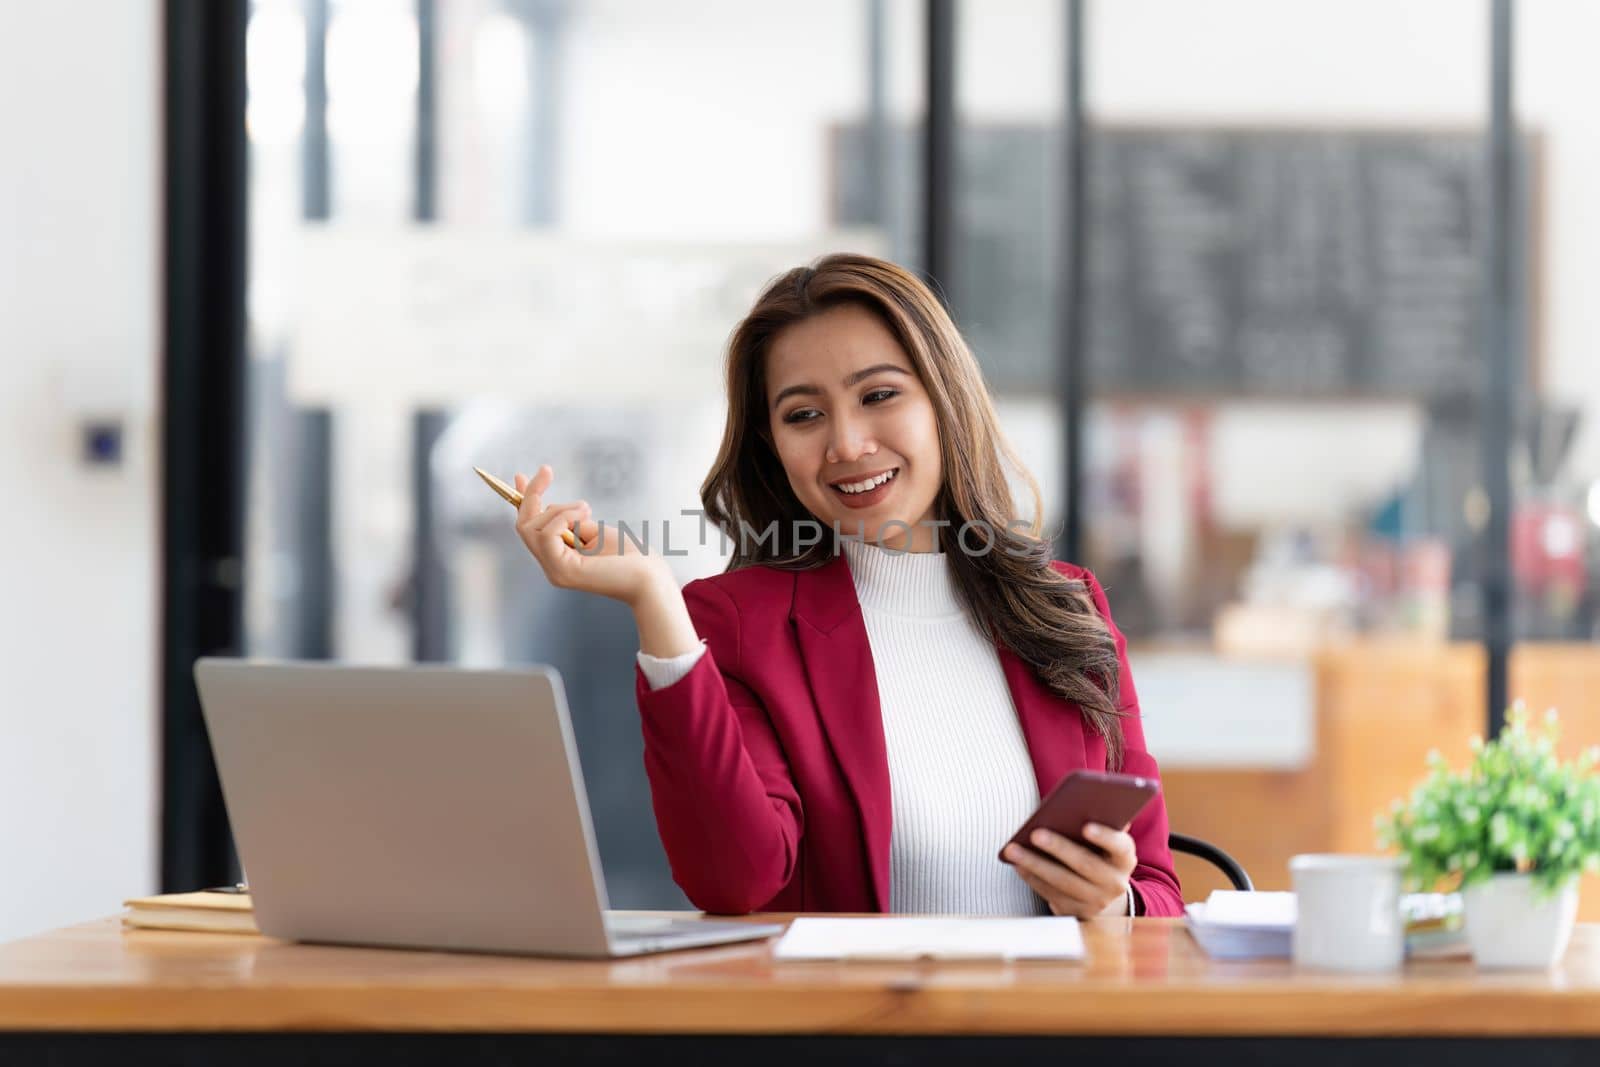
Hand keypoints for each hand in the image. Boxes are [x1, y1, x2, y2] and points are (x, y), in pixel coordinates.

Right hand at [513, 464, 668, 605]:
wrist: (650, 577)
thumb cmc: (629, 556)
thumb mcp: (593, 530)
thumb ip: (571, 521)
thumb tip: (551, 504)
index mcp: (559, 558)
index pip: (529, 529)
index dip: (523, 502)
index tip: (520, 475)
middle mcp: (552, 567)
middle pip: (524, 526)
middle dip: (531, 494)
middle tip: (547, 471)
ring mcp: (555, 571)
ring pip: (532, 528)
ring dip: (559, 508)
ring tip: (586, 509)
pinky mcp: (563, 571)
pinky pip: (546, 534)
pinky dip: (563, 517)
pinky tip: (585, 515)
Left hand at [1001, 822, 1136, 917]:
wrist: (1101, 890)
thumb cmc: (1097, 850)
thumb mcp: (1104, 838)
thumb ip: (1098, 821)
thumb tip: (1080, 803)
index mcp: (1125, 857)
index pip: (1120, 846)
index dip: (1105, 837)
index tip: (1086, 826)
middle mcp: (1115, 882)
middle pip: (1085, 864)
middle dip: (1058, 847)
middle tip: (1035, 833)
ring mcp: (1096, 901)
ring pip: (1063, 881)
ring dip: (1035, 864)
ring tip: (1013, 849)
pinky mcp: (1076, 912)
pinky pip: (1051, 894)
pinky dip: (1032, 878)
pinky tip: (1017, 864)